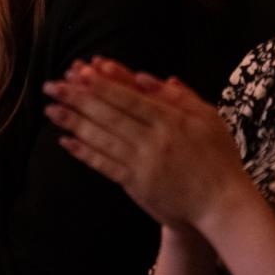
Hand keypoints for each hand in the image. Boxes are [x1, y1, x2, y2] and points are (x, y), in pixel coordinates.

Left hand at [43, 57, 256, 230]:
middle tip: (52, 85)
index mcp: (171, 119)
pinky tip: (66, 141)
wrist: (222, 203)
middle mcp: (154, 139)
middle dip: (78, 97)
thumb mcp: (208, 117)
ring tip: (51, 109)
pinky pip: (106, 165)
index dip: (102, 84)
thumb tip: (147, 77)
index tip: (78, 71)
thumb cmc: (218, 156)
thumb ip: (180, 96)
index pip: (129, 97)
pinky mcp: (137, 184)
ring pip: (103, 138)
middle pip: (110, 114)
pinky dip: (85, 152)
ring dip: (74, 122)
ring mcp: (143, 163)